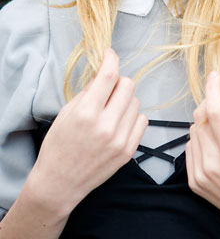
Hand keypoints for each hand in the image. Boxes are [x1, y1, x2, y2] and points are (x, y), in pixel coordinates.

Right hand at [28, 48, 147, 216]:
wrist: (59, 184)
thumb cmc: (58, 146)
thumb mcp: (66, 113)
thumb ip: (87, 91)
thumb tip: (103, 72)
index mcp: (86, 113)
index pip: (108, 75)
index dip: (111, 59)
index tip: (109, 54)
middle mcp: (106, 125)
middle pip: (127, 85)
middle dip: (117, 81)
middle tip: (107, 88)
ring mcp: (120, 139)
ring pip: (136, 101)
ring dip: (125, 100)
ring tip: (110, 110)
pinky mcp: (128, 151)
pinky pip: (142, 120)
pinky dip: (132, 116)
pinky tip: (118, 122)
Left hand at [185, 71, 219, 238]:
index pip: (214, 112)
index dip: (212, 90)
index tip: (214, 76)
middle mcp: (212, 164)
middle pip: (200, 120)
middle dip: (209, 109)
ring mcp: (201, 175)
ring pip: (193, 133)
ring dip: (205, 127)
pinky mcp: (195, 183)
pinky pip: (189, 149)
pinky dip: (199, 143)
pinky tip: (215, 149)